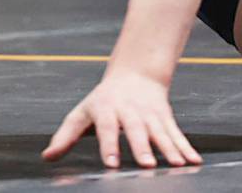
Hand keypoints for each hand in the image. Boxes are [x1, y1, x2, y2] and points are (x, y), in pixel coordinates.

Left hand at [42, 68, 200, 169]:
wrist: (134, 75)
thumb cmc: (103, 101)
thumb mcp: (81, 114)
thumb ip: (65, 136)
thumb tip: (47, 157)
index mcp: (106, 110)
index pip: (106, 128)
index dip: (108, 145)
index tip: (111, 164)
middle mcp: (129, 111)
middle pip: (136, 130)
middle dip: (142, 147)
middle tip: (147, 165)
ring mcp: (149, 114)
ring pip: (160, 131)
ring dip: (169, 148)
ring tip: (178, 165)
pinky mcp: (165, 118)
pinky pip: (176, 133)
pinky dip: (186, 147)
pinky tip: (194, 162)